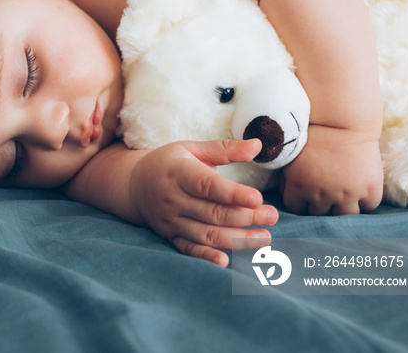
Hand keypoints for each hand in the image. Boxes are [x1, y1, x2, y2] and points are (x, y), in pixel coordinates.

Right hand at [129, 139, 277, 266]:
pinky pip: (189, 249)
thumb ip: (225, 149)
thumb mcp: (192, 149)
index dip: (233, 194)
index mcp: (178, 172)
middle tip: (273, 216)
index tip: (258, 198)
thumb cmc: (170, 163)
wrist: (134, 184)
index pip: (207, 186)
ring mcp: (171, 220)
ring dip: (237, 239)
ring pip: (206, 234)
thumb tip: (258, 145)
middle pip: (212, 212)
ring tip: (265, 238)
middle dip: (246, 217)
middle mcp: (173, 199)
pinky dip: (206, 257)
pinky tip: (226, 262)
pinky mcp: (170, 236)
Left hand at [281, 125, 382, 214]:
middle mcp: (322, 194)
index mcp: (299, 186)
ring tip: (343, 194)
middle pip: (320, 215)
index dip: (301, 201)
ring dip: (343, 207)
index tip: (306, 195)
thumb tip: (282, 195)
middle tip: (326, 193)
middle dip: (321, 205)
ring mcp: (347, 194)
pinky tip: (360, 189)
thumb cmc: (314, 135)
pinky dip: (365, 200)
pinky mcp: (370, 189)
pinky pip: (368, 206)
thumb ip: (287, 180)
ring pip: (345, 216)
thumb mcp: (291, 157)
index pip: (296, 209)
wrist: (344, 120)